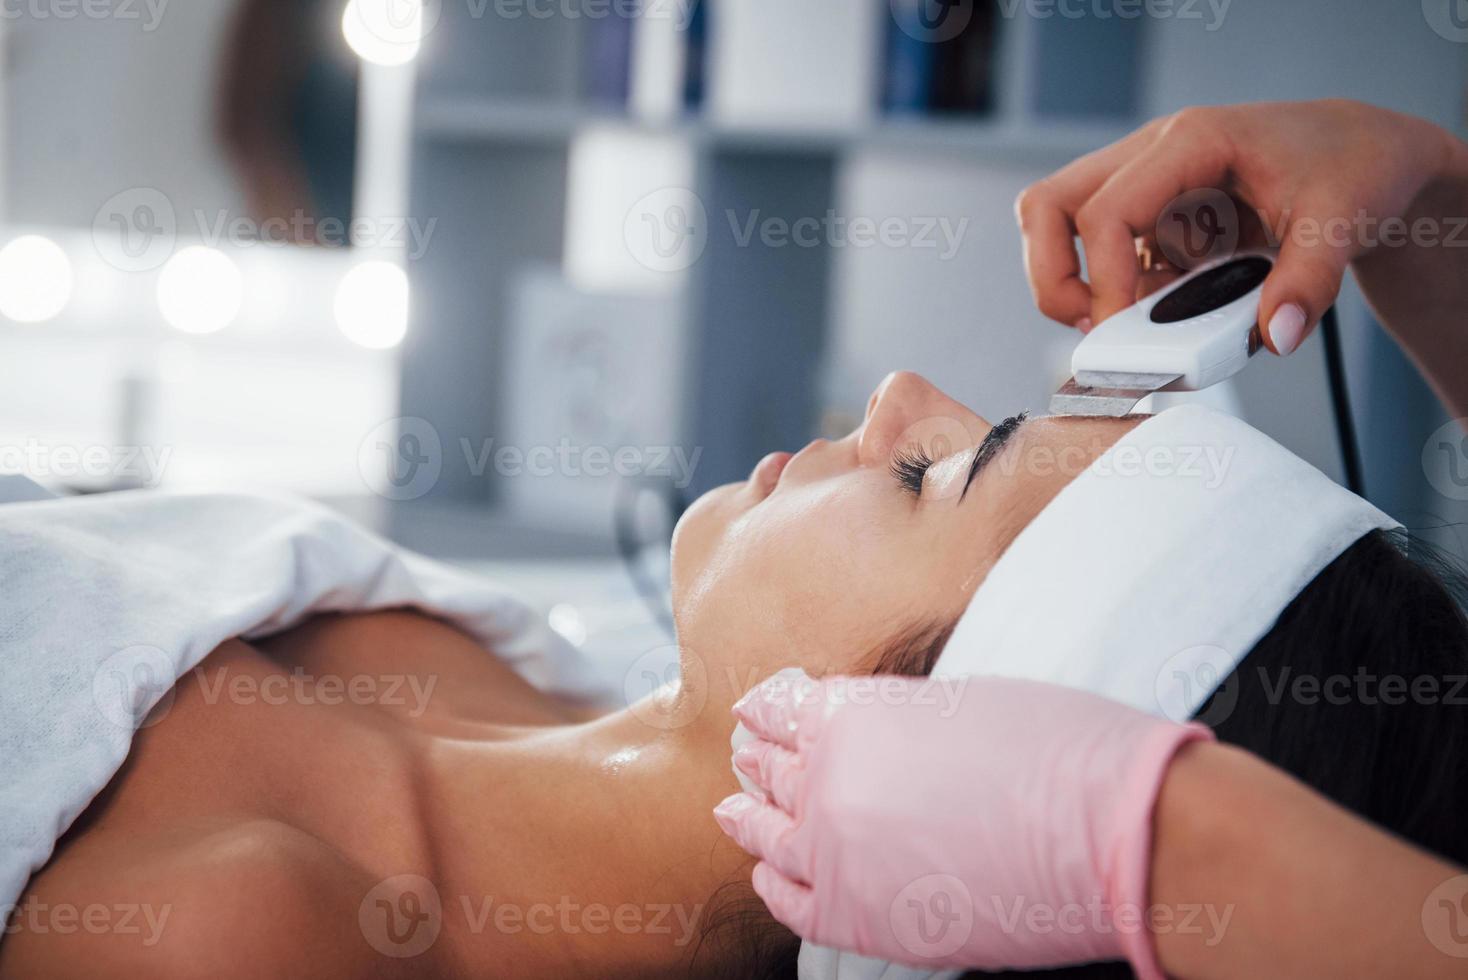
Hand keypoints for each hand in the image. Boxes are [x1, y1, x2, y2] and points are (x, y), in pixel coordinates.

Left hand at [713, 673, 1212, 975]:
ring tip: (737, 808)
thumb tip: (870, 732)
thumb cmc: (1060, 749)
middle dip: (759, 758)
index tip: (758, 710)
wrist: (1113, 832)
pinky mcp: (856, 916)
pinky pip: (789, 900)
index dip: (768, 707)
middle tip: (747, 754)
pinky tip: (768, 872)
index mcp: (851, 713)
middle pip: (769, 767)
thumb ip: (892, 715)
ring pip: (767, 832)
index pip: (782, 706)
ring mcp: (834, 852)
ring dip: (750, 815)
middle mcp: (826, 779)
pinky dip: (773, 882)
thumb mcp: (960, 699)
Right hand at [1015, 99, 1462, 354]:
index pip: (1105, 212)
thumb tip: (1274, 335)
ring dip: (1075, 285)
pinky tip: (1168, 312)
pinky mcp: (1151, 218)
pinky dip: (1121, 293)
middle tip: (1089, 325)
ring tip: (1123, 326)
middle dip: (1051, 277)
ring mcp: (1145, 186)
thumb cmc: (1351, 167)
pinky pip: (1104, 256)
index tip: (1123, 333)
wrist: (1364, 156)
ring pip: (1057, 226)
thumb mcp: (1341, 222)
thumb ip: (1308, 282)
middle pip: (1048, 206)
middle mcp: (1152, 156)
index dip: (1102, 280)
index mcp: (1190, 141)